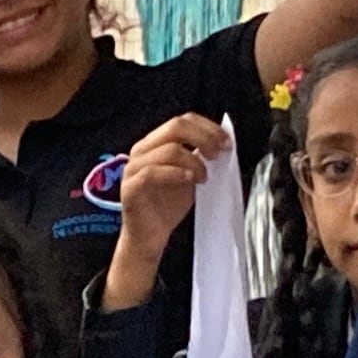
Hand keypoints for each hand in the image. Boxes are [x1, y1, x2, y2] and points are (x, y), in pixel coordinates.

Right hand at [101, 113, 228, 309]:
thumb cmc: (168, 207)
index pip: (183, 120)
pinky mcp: (130, 187)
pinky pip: (153, 172)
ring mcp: (133, 167)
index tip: (226, 142)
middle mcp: (142, 150)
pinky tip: (191, 180)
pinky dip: (177, 173)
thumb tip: (222, 144)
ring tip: (204, 177)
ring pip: (169, 149)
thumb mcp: (190, 176)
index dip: (208, 127)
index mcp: (155, 143)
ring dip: (194, 161)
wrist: (149, 237)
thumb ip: (200, 158)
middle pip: (176, 127)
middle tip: (220, 153)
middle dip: (204, 137)